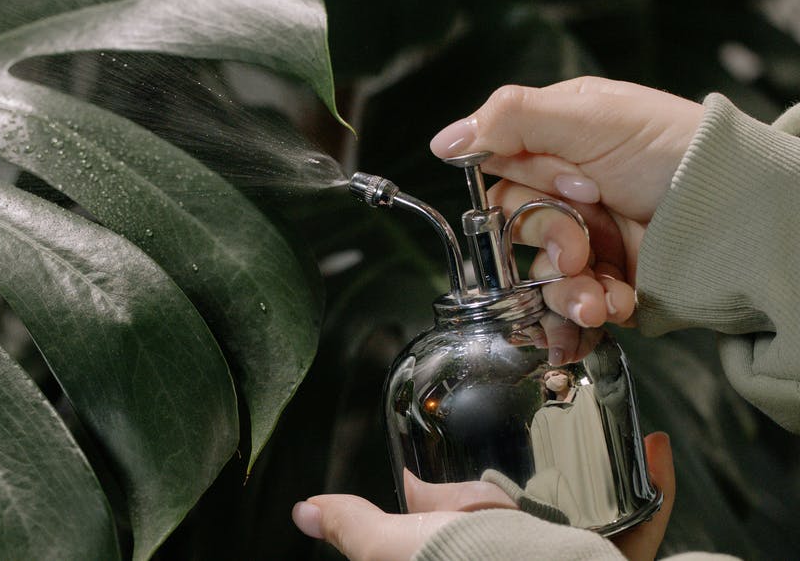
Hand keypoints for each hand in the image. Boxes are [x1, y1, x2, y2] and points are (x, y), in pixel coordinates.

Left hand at [292, 432, 674, 560]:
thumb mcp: (403, 545)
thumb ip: (359, 528)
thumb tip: (304, 511)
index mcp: (469, 553)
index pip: (464, 519)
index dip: (468, 485)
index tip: (483, 429)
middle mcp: (521, 560)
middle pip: (536, 515)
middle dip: (547, 466)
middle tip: (549, 411)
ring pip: (594, 515)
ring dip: (603, 468)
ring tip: (598, 419)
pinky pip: (641, 528)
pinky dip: (652, 490)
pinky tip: (652, 446)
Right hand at [428, 77, 702, 337]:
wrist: (738, 213)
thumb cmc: (674, 150)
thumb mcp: (590, 116)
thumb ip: (509, 120)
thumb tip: (442, 142)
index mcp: (557, 144)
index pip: (498, 172)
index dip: (523, 186)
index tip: (567, 186)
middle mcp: (567, 194)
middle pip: (514, 231)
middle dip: (547, 244)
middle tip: (581, 244)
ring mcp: (587, 241)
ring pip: (537, 277)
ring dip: (563, 290)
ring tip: (596, 294)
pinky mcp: (606, 284)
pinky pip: (570, 308)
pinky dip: (587, 312)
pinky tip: (612, 305)